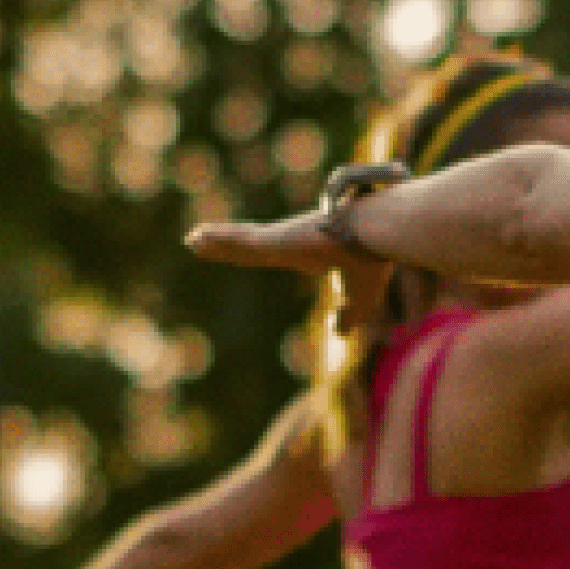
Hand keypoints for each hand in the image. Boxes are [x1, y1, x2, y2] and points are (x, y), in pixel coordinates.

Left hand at [185, 208, 396, 333]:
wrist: (378, 237)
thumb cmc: (373, 263)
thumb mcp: (361, 300)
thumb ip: (350, 315)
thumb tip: (340, 332)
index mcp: (308, 254)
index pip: (272, 256)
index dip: (251, 255)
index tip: (236, 255)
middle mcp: (290, 244)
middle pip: (249, 247)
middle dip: (226, 246)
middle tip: (201, 242)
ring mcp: (280, 240)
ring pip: (239, 242)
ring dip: (215, 240)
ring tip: (191, 239)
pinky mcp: (274, 239)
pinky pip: (239, 238)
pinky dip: (218, 236)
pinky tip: (198, 236)